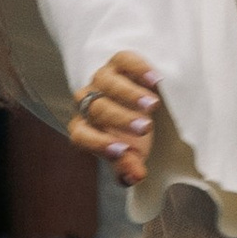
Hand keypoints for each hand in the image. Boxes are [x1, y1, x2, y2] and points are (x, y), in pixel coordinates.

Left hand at [67, 51, 161, 183]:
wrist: (135, 102)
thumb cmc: (128, 132)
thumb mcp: (131, 151)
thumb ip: (129, 165)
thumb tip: (135, 177)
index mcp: (84, 127)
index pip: (82, 136)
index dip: (99, 144)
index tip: (123, 151)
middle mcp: (88, 102)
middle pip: (97, 109)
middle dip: (121, 119)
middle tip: (145, 128)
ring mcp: (102, 79)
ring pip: (107, 83)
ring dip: (130, 94)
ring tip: (154, 105)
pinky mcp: (118, 62)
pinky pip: (123, 60)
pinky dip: (139, 68)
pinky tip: (155, 81)